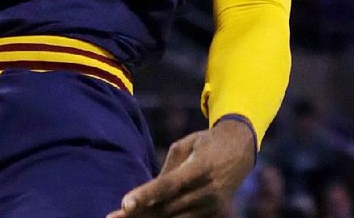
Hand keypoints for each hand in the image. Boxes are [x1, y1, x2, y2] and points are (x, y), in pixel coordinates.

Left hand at [105, 117, 255, 217]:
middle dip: (139, 214)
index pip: (169, 185)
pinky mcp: (214, 216)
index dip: (146, 195)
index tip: (125, 203)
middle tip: (112, 217)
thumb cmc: (205, 143)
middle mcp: (208, 191)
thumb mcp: (186, 145)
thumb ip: (168, 169)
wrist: (240, 151)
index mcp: (200, 167)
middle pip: (168, 208)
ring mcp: (212, 207)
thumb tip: (148, 192)